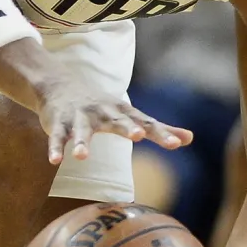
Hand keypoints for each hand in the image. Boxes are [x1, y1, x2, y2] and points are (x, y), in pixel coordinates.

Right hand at [35, 65, 192, 163]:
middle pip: (117, 121)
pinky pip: (58, 137)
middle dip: (127, 127)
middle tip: (137, 135)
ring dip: (81, 142)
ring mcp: (80, 117)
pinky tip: (56, 161)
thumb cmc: (103, 107)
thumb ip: (159, 128)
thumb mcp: (130, 115)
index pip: (145, 123)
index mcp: (123, 113)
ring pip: (81, 130)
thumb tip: (190, 138)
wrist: (60, 84)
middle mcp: (104, 113)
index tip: (176, 144)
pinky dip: (56, 148)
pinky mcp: (60, 123)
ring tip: (81, 157)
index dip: (161, 133)